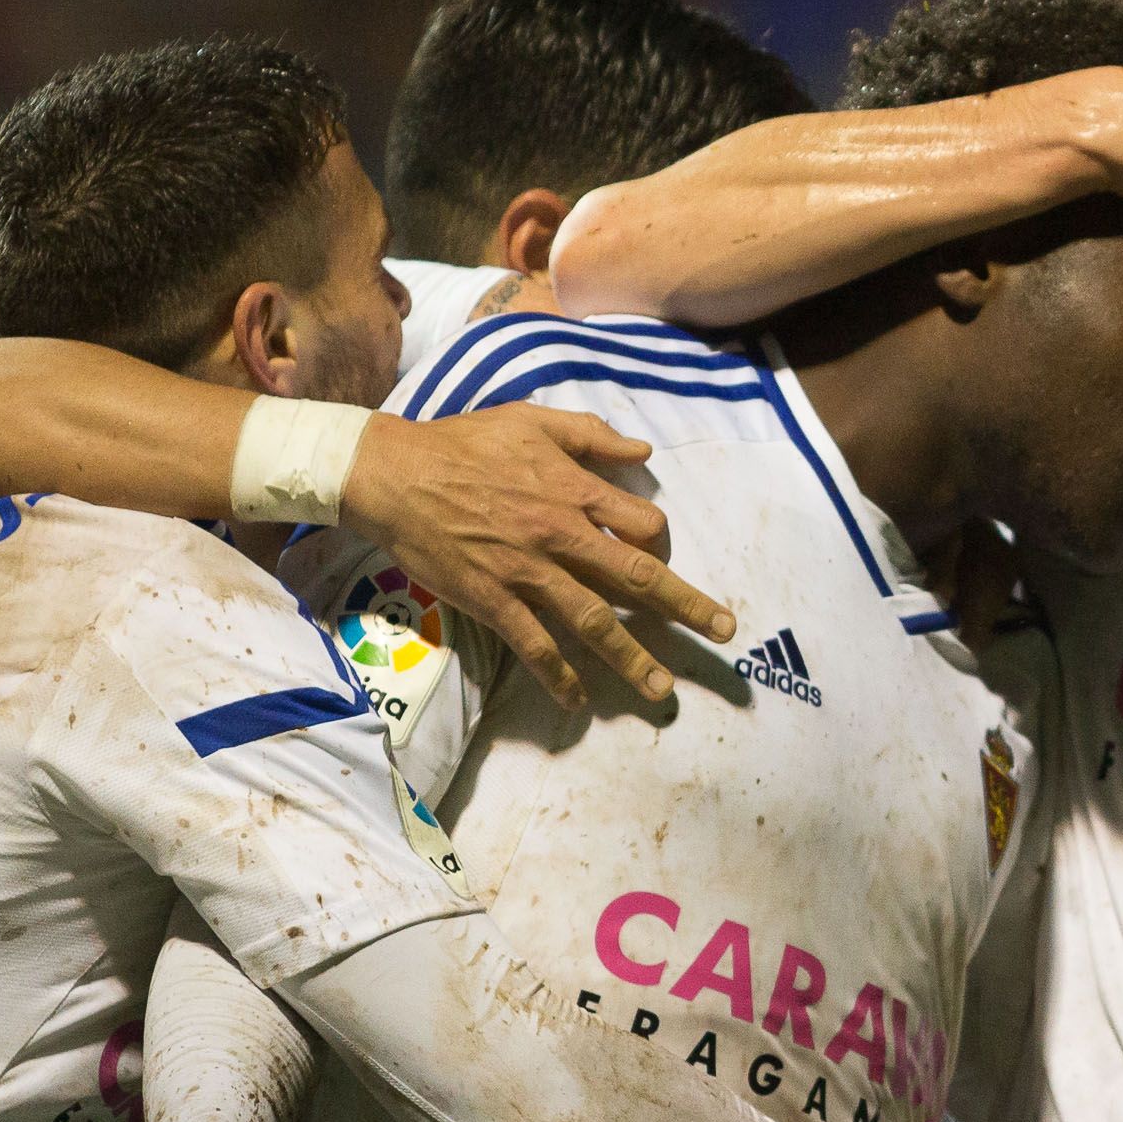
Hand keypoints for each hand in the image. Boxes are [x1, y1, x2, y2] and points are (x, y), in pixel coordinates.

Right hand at [344, 406, 737, 710]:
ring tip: (662, 689)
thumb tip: (644, 450)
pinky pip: (535, 646)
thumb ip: (590, 436)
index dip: (661, 544)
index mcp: (574, 491)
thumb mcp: (532, 420)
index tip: (661, 558)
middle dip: (687, 606)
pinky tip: (578, 701)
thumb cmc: (463, 443)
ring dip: (632, 658)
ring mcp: (528, 573)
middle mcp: (561, 536)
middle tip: (726, 631)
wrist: (396, 474)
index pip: (644, 525)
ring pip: (594, 622)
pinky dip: (560, 675)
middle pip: (638, 578)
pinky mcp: (494, 600)